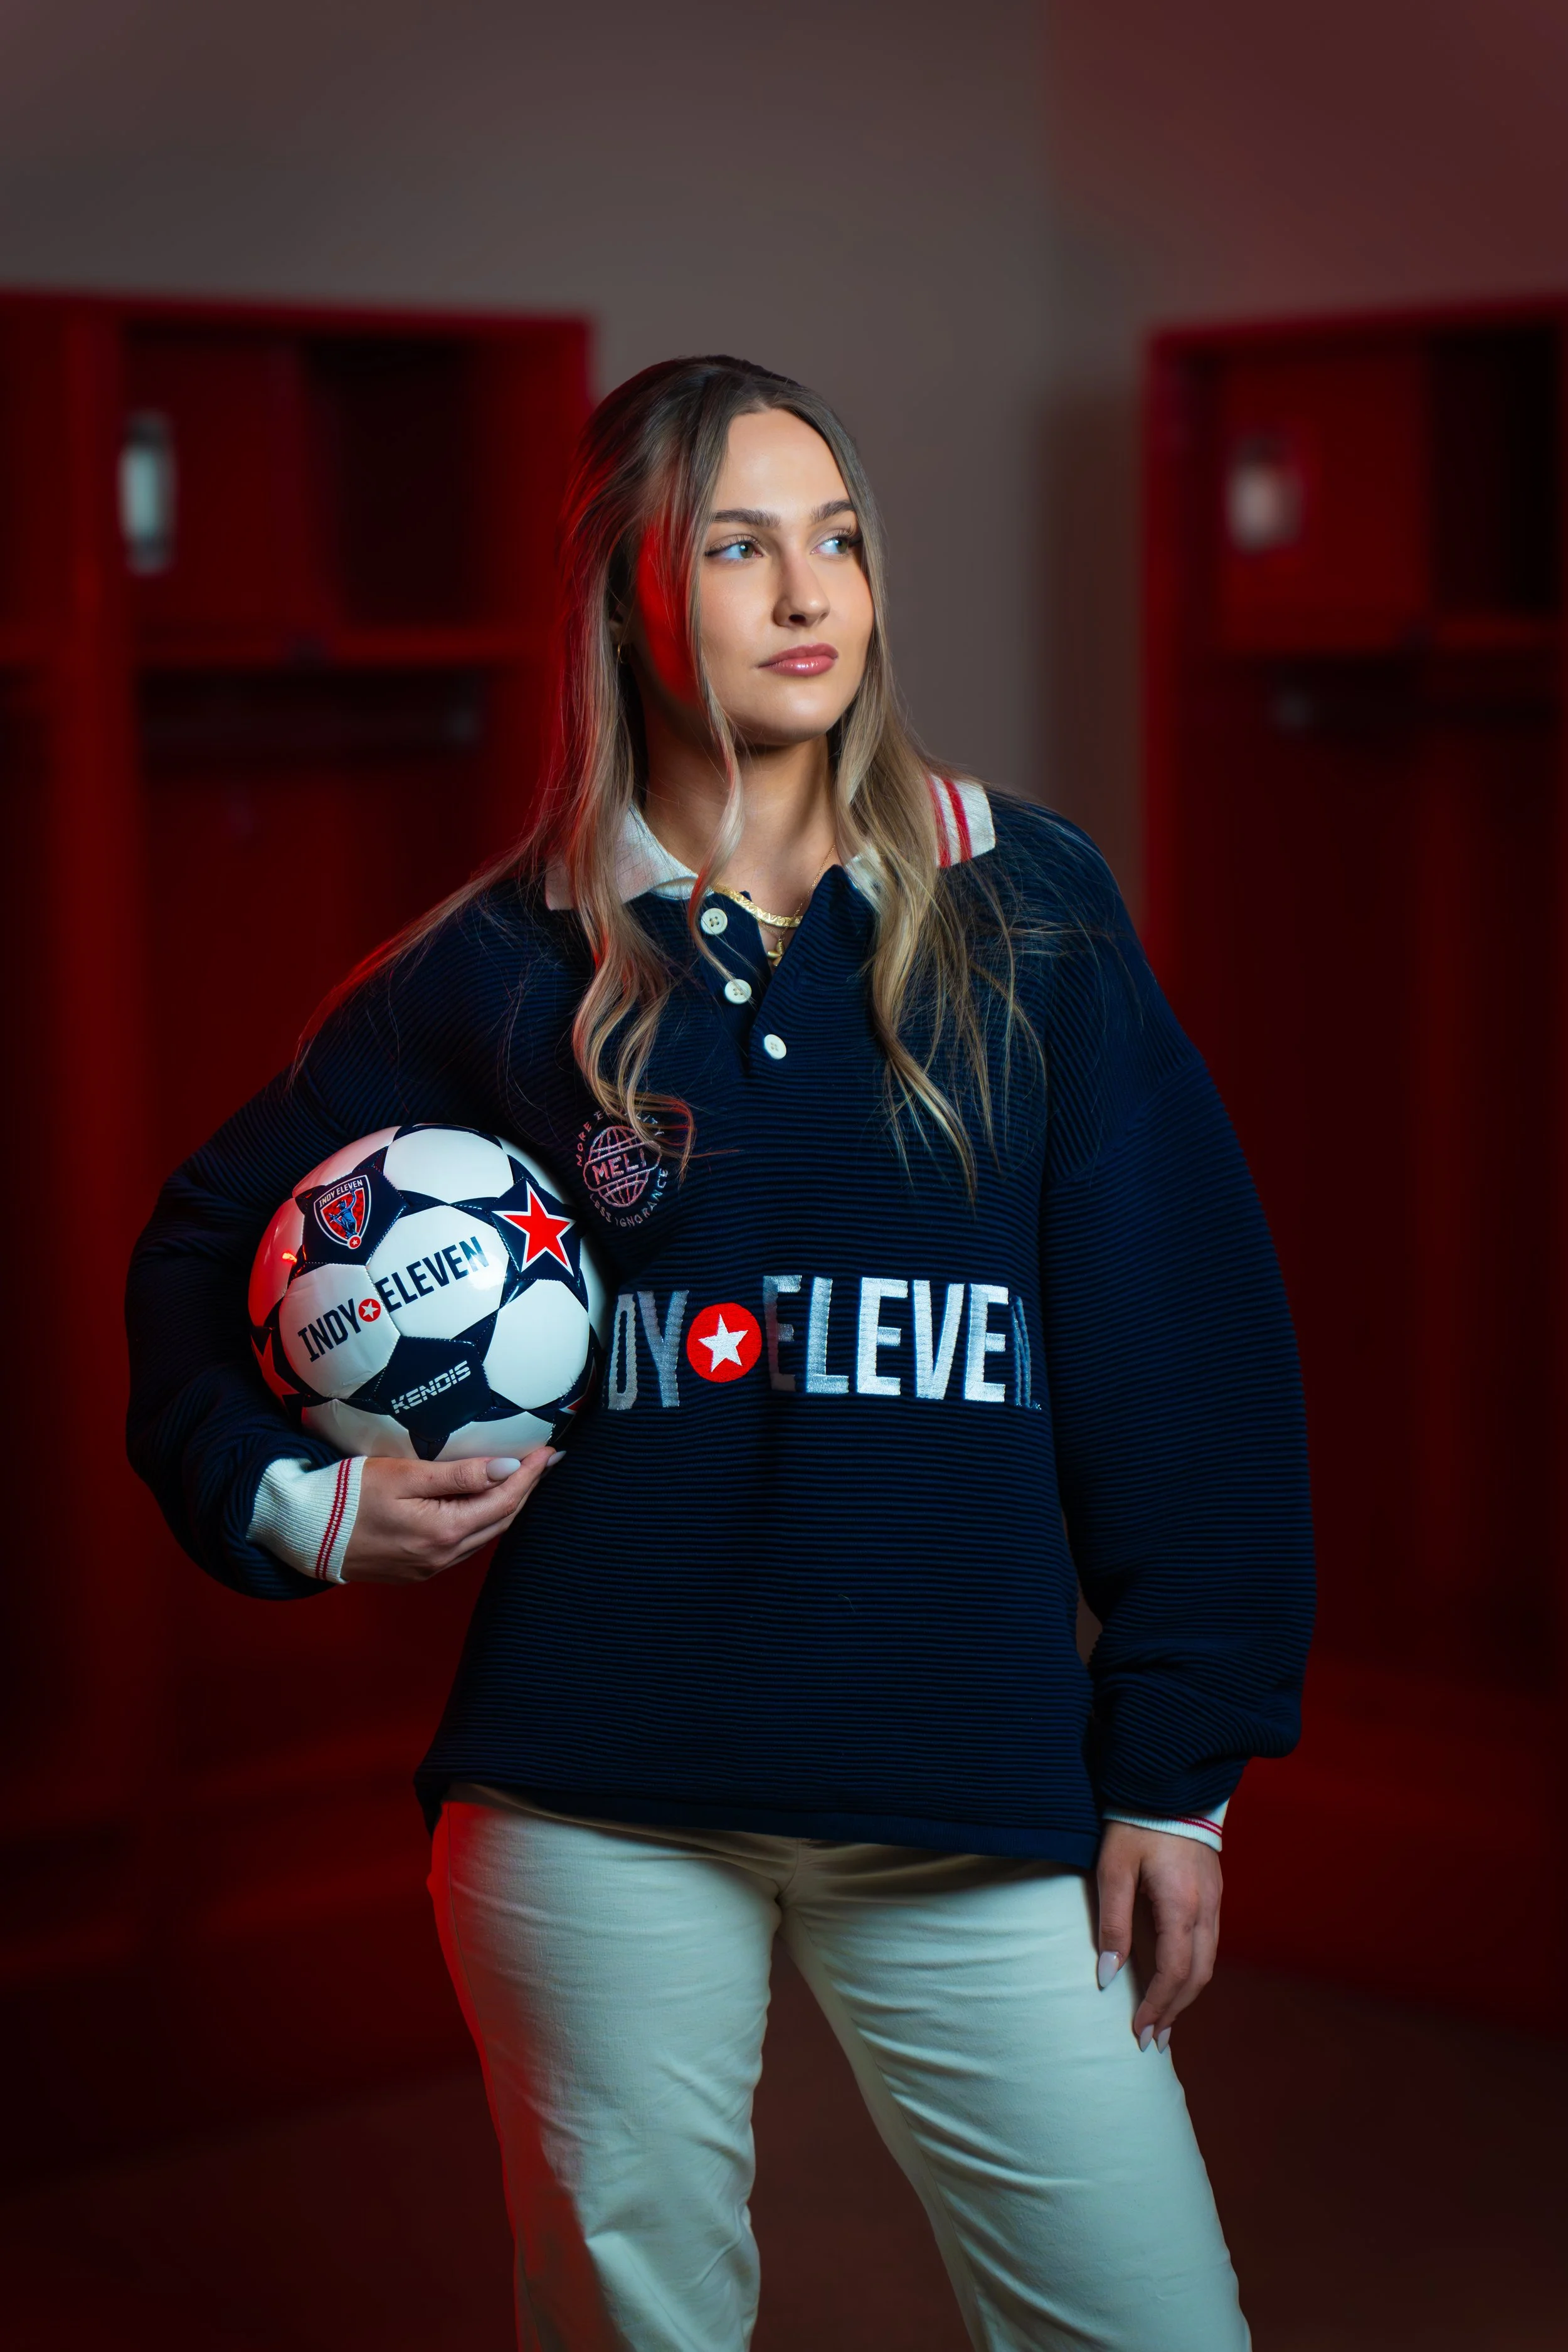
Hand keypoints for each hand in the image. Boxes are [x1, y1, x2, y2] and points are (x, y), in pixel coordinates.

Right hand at [341, 1446, 558, 1583]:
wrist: (304, 1531)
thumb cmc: (348, 1496)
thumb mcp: (405, 1475)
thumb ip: (459, 1474)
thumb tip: (507, 1469)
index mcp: (444, 1532)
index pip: (504, 1501)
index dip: (530, 1475)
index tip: (549, 1452)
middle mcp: (442, 1556)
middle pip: (500, 1521)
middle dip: (525, 1490)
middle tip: (544, 1462)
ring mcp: (429, 1567)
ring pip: (484, 1535)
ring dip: (506, 1507)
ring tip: (521, 1479)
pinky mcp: (416, 1569)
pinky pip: (463, 1545)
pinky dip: (481, 1522)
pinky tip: (483, 1504)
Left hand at [1094, 1821, 1221, 2050]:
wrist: (1171, 1782)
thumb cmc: (1136, 1823)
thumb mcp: (1114, 1869)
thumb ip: (1112, 1923)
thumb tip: (1106, 1976)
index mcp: (1182, 1906)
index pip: (1174, 1973)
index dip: (1156, 2007)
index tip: (1137, 2032)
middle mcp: (1207, 1910)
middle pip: (1196, 1977)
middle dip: (1174, 2011)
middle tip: (1152, 2040)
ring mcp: (1215, 1901)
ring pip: (1207, 1963)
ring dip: (1185, 1996)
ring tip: (1162, 2021)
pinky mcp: (1213, 1893)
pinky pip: (1208, 1945)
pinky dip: (1192, 1971)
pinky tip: (1175, 1980)